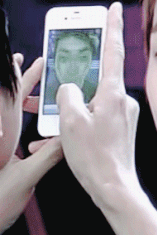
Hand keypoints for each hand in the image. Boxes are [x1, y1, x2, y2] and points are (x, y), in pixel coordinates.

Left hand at [0, 55, 62, 233]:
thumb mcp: (26, 177)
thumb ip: (48, 156)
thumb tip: (71, 138)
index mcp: (4, 134)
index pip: (8, 98)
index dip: (13, 76)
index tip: (18, 56)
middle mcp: (3, 134)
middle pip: (11, 101)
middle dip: (21, 80)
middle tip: (38, 63)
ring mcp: (5, 145)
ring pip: (14, 114)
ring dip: (26, 97)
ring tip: (41, 82)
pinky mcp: (8, 157)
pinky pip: (20, 131)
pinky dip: (31, 119)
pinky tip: (43, 117)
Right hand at [57, 2, 140, 207]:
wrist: (113, 185)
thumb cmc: (93, 156)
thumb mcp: (69, 121)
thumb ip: (67, 94)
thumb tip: (71, 88)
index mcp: (113, 93)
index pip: (113, 50)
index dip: (112, 26)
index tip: (115, 8)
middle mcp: (123, 99)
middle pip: (98, 76)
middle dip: (78, 77)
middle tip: (64, 77)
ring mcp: (124, 112)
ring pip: (96, 98)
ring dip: (77, 104)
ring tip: (55, 119)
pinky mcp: (122, 125)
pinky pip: (101, 113)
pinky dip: (85, 117)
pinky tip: (69, 131)